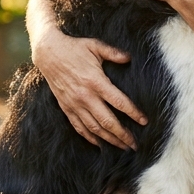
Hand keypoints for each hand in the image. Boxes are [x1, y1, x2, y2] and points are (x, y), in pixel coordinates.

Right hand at [32, 29, 146, 149]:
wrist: (48, 53)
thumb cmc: (74, 48)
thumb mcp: (95, 46)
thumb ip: (113, 53)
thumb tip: (129, 58)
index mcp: (96, 81)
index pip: (119, 102)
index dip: (133, 113)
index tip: (144, 121)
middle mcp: (85, 96)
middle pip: (108, 121)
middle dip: (123, 135)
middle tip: (135, 145)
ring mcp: (74, 104)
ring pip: (94, 128)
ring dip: (109, 140)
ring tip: (122, 147)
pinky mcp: (66, 108)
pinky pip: (79, 127)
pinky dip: (90, 138)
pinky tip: (100, 144)